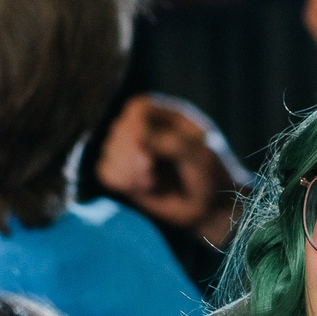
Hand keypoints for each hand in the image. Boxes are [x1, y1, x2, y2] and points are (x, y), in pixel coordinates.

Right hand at [94, 94, 250, 242]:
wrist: (211, 207)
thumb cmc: (212, 176)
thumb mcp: (201, 156)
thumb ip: (173, 143)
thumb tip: (139, 137)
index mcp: (168, 115)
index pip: (137, 108)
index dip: (135, 128)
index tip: (146, 153)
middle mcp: (148, 128)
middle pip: (118, 129)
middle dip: (130, 154)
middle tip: (151, 170)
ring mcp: (134, 151)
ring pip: (108, 151)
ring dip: (126, 170)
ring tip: (151, 181)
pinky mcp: (126, 173)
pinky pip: (104, 171)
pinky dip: (119, 180)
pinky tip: (141, 187)